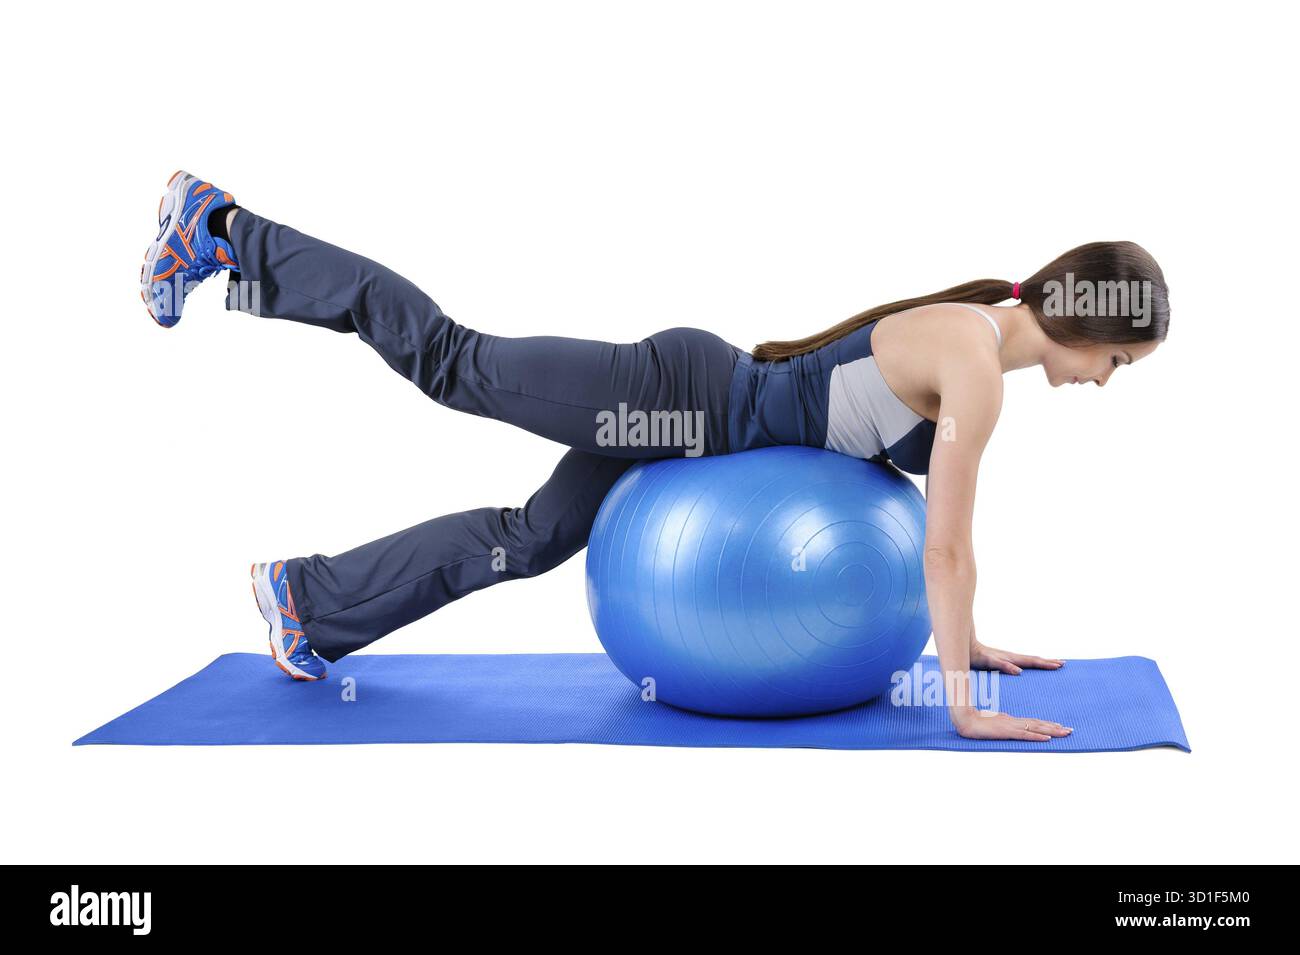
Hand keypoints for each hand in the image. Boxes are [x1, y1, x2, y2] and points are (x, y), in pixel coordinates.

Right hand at [951, 707, 1072, 741]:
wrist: (964, 719)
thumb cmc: (975, 722)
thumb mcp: (991, 723)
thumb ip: (1001, 724)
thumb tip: (1009, 727)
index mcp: (1011, 721)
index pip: (1033, 722)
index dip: (1047, 725)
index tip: (1060, 726)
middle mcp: (1014, 722)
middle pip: (1039, 724)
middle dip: (1056, 728)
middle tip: (1071, 731)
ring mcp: (1011, 726)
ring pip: (1036, 728)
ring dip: (1052, 731)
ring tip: (1066, 733)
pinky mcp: (1006, 732)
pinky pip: (1025, 734)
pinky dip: (1037, 736)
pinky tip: (1047, 738)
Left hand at [970, 640, 1063, 675]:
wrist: (967, 647)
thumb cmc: (976, 657)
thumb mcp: (989, 662)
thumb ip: (1003, 666)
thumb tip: (1019, 671)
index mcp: (1011, 659)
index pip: (1032, 662)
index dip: (1045, 664)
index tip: (1059, 665)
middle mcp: (1012, 657)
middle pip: (1034, 659)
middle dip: (1048, 662)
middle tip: (1063, 664)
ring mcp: (1008, 657)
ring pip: (1029, 659)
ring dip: (1042, 661)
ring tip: (1053, 662)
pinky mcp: (1004, 659)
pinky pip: (1022, 661)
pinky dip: (1031, 663)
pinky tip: (1031, 666)